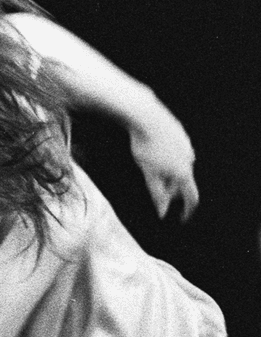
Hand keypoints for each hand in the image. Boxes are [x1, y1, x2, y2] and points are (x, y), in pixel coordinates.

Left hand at [129, 105, 198, 221]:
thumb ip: (157, 195)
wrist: (146, 116)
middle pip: (182, 182)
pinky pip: (175, 154)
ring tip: (149, 168)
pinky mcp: (181, 134)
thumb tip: (162, 213)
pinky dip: (167, 160)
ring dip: (168, 175)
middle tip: (155, 191)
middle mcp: (189, 158)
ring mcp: (186, 145)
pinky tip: (152, 153)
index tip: (182, 219)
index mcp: (183, 171)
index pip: (191, 197)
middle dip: (170, 190)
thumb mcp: (149, 175)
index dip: (187, 211)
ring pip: (178, 167)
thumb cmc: (145, 147)